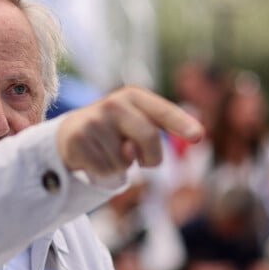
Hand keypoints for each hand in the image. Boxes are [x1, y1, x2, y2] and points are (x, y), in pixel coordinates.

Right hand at [57, 86, 202, 176]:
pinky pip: (105, 170)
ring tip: (106, 152)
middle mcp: (113, 104)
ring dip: (121, 166)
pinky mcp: (78, 140)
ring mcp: (93, 121)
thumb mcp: (135, 123)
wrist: (70, 134)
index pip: (162, 110)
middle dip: (152, 157)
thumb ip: (148, 134)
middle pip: (149, 137)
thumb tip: (131, 150)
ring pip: (125, 161)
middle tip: (144, 162)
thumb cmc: (113, 131)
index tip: (198, 136)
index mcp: (133, 96)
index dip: (181, 123)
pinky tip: (93, 159)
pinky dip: (104, 173)